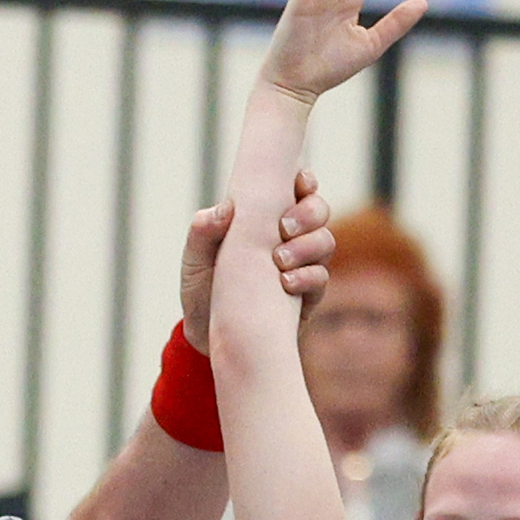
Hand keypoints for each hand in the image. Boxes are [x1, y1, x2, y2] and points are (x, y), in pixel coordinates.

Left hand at [181, 172, 330, 354]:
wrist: (207, 338)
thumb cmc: (201, 290)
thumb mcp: (194, 259)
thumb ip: (203, 231)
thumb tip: (225, 208)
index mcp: (266, 219)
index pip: (296, 189)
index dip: (304, 181)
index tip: (298, 183)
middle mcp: (290, 238)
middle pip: (319, 210)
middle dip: (308, 213)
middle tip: (284, 227)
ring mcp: (302, 266)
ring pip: (325, 242)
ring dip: (307, 245)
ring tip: (279, 259)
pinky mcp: (307, 297)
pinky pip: (321, 280)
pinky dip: (307, 277)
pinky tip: (285, 283)